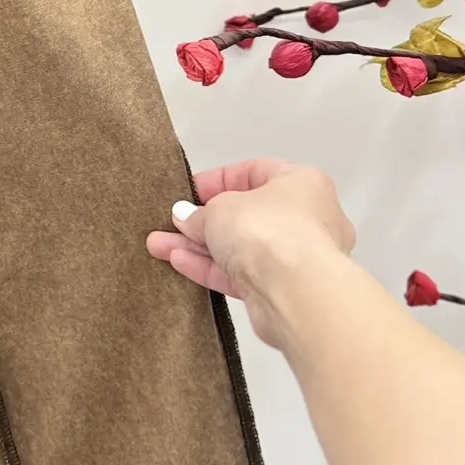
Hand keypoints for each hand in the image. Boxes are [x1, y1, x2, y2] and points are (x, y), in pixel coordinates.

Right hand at [146, 159, 355, 348]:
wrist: (296, 292)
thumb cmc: (266, 230)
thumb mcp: (220, 209)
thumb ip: (198, 213)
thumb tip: (184, 216)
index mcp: (301, 183)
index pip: (255, 172)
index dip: (217, 180)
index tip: (188, 191)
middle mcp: (306, 218)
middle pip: (245, 214)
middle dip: (203, 219)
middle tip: (171, 221)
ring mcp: (295, 257)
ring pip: (240, 247)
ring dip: (199, 246)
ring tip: (158, 245)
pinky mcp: (282, 289)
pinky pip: (241, 273)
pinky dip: (211, 268)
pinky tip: (177, 262)